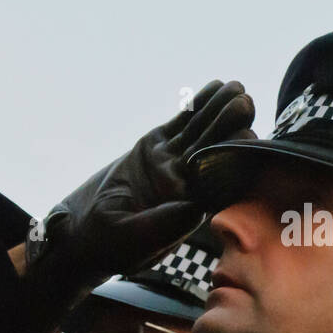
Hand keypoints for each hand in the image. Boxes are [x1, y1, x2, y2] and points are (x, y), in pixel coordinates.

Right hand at [41, 80, 254, 276]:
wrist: (86, 232)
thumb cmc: (108, 245)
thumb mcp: (130, 240)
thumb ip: (162, 227)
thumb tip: (195, 209)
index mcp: (188, 210)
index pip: (219, 182)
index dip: (234, 160)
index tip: (245, 137)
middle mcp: (187, 185)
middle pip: (215, 152)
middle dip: (229, 128)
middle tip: (243, 103)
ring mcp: (172, 164)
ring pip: (200, 134)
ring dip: (218, 111)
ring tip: (234, 87)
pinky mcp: (157, 149)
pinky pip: (180, 125)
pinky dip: (195, 107)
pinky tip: (213, 88)